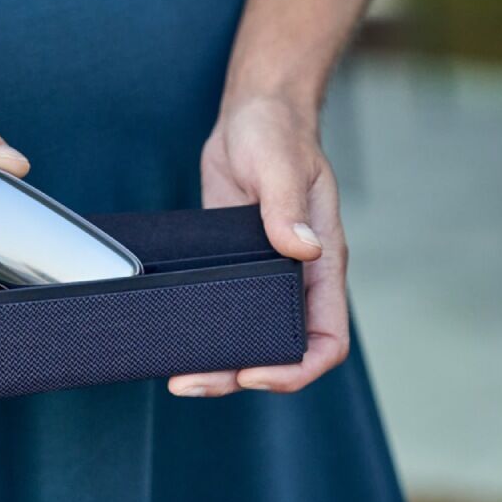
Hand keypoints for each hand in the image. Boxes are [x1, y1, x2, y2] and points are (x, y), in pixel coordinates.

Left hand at [168, 95, 348, 395]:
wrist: (250, 120)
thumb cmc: (278, 134)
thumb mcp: (283, 164)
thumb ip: (288, 206)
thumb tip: (300, 247)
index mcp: (321, 264)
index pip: (326, 339)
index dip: (297, 367)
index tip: (257, 372)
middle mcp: (294, 280)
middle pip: (279, 352)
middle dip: (240, 375)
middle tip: (191, 381)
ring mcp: (262, 278)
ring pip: (246, 339)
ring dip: (216, 364)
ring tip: (177, 375)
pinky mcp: (231, 269)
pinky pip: (221, 314)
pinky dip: (202, 333)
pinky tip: (175, 342)